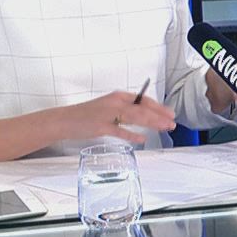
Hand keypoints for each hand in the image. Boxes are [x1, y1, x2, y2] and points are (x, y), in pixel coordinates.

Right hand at [62, 90, 176, 144]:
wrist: (64, 120)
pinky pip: (119, 130)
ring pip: (135, 117)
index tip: (170, 113)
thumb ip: (126, 112)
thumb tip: (144, 116)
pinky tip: (142, 139)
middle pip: (142, 108)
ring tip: (164, 128)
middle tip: (173, 123)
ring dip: (152, 123)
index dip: (158, 107)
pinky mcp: (100, 126)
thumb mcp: (109, 108)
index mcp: (118, 97)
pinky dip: (132, 135)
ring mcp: (108, 114)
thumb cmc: (87, 115)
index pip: (143, 100)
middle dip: (160, 115)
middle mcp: (115, 103)